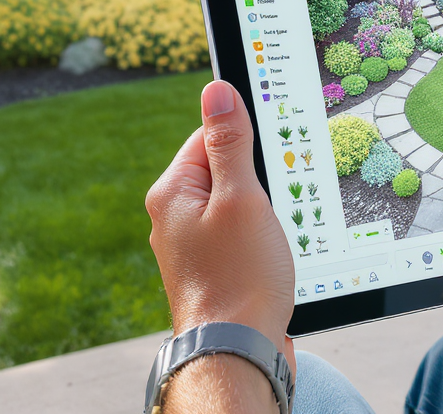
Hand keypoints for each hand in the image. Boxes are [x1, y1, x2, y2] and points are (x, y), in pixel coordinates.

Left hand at [146, 80, 294, 361]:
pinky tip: (271, 258)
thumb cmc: (240, 278)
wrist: (239, 351)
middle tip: (272, 206)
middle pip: (224, 172)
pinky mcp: (212, 271)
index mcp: (171, 193)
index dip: (246, 143)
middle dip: (258, 183)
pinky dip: (260, 242)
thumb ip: (230, 142)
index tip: (270, 158)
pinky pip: (239, 239)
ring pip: (236, 208)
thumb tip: (217, 90)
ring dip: (262, 216)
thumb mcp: (241, 197)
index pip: (209, 137)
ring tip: (270, 240)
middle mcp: (173, 219)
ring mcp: (192, 248)